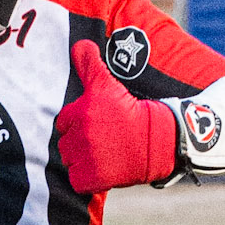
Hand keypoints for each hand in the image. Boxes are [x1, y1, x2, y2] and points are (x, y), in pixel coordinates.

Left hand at [55, 40, 177, 193]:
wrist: (160, 140)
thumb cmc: (132, 111)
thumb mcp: (109, 84)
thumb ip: (88, 64)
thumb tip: (80, 44)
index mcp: (81, 111)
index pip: (65, 121)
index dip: (80, 123)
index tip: (99, 123)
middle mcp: (82, 134)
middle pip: (66, 143)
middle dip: (80, 142)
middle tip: (104, 139)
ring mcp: (87, 158)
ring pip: (71, 161)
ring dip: (82, 160)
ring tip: (104, 153)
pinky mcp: (93, 179)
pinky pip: (77, 181)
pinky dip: (88, 179)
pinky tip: (103, 169)